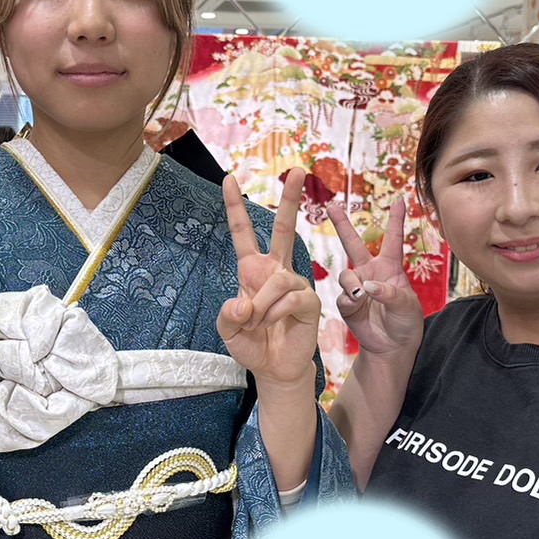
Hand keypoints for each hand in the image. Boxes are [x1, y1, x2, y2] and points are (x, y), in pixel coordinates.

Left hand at [218, 170, 321, 387]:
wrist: (274, 369)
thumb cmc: (252, 345)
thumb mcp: (228, 330)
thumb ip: (228, 315)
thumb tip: (245, 302)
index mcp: (252, 269)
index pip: (242, 231)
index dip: (234, 206)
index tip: (228, 178)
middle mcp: (275, 270)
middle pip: (282, 228)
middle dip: (290, 199)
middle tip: (297, 169)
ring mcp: (294, 284)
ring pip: (278, 280)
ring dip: (261, 306)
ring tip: (257, 323)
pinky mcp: (309, 301)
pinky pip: (291, 298)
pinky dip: (276, 313)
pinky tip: (275, 324)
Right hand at [325, 199, 422, 357]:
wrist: (392, 347)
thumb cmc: (406, 323)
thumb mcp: (407, 306)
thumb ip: (389, 293)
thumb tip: (367, 287)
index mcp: (390, 268)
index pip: (393, 239)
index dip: (396, 219)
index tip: (399, 198)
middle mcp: (370, 273)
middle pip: (353, 244)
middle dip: (342, 224)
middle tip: (332, 206)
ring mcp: (357, 288)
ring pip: (345, 275)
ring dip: (352, 283)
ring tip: (360, 295)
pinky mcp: (347, 304)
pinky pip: (342, 297)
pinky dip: (350, 300)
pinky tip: (358, 305)